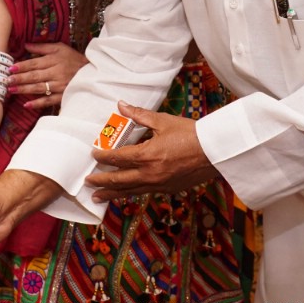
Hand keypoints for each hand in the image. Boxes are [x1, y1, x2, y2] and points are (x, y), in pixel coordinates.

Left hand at [8, 42, 88, 109]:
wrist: (92, 72)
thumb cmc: (73, 58)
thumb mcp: (60, 48)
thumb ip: (42, 47)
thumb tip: (25, 45)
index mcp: (54, 60)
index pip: (35, 63)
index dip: (22, 66)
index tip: (10, 68)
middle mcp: (56, 73)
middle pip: (35, 76)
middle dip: (20, 78)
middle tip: (6, 80)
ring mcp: (59, 86)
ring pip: (39, 88)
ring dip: (24, 89)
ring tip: (11, 90)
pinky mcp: (62, 96)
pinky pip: (48, 101)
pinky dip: (38, 103)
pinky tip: (26, 105)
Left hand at [86, 101, 217, 201]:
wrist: (216, 151)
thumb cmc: (191, 134)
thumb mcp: (163, 121)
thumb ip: (139, 115)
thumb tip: (121, 105)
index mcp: (147, 156)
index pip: (117, 158)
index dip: (102, 157)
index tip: (93, 155)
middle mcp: (150, 174)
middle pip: (118, 180)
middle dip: (101, 181)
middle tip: (87, 182)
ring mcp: (159, 184)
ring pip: (130, 191)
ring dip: (112, 194)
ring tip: (98, 197)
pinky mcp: (169, 189)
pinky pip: (145, 192)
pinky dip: (132, 193)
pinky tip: (126, 193)